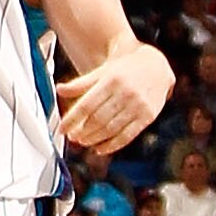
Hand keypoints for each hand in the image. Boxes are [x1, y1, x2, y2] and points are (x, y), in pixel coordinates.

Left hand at [57, 43, 172, 150]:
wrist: (156, 66)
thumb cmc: (124, 70)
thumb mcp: (102, 72)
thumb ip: (81, 84)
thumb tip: (59, 90)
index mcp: (110, 80)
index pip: (86, 104)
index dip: (72, 119)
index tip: (61, 129)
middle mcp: (125, 93)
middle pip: (98, 119)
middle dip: (82, 131)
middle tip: (72, 136)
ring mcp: (138, 106)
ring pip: (111, 129)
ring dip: (94, 139)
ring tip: (83, 141)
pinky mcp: (148, 117)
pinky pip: (128, 136)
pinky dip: (112, 145)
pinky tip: (101, 149)